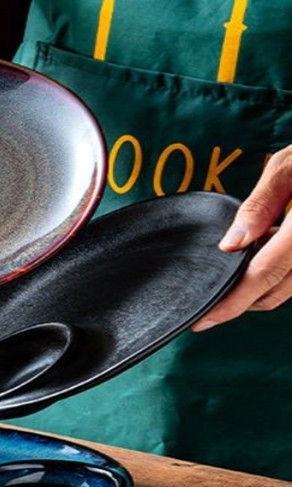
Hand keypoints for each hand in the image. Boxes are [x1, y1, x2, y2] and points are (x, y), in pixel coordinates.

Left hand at [193, 145, 291, 330]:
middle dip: (242, 298)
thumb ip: (260, 205)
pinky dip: (281, 272)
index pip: (264, 275)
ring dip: (262, 284)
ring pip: (289, 288)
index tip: (204, 320)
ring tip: (247, 255)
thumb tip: (230, 245)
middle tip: (215, 290)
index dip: (232, 303)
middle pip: (275, 292)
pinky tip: (271, 247)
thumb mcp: (290, 166)